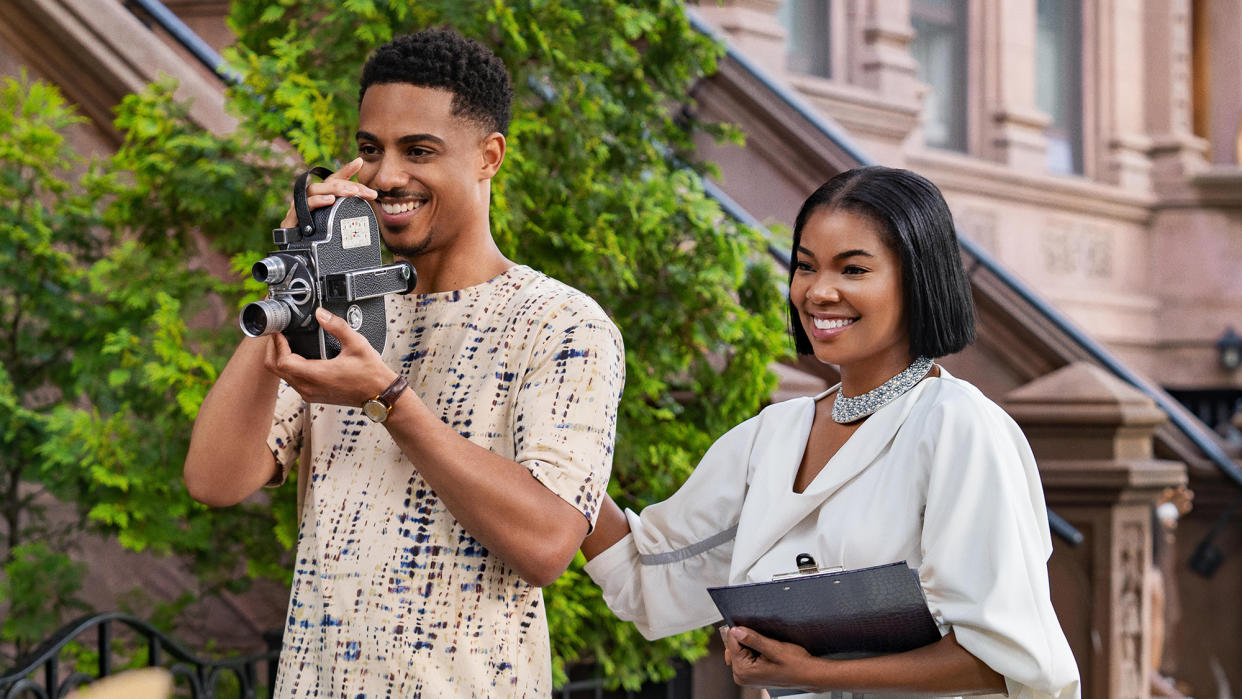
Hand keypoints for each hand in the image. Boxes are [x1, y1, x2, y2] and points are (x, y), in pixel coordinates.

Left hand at [265, 307, 396, 406]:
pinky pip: (292, 381)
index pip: (281, 361)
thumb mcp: (356, 344)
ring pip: (282, 376)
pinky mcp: (313, 396)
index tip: (279, 331)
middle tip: (278, 334)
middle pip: (276, 369)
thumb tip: (321, 314)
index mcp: (316, 375)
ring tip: (287, 342)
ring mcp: (310, 393)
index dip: (276, 344)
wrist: (380, 395)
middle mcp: (309, 387)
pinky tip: (298, 356)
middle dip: (273, 350)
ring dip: (280, 359)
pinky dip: (289, 368)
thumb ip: (337, 326)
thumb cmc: (371, 374)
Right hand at [279, 158, 377, 227]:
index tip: (359, 162)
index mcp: (320, 197)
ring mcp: (299, 206)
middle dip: (347, 185)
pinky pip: (304, 206)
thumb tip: (365, 203)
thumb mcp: (334, 223)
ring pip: (315, 190)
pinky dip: (318, 201)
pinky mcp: (293, 218)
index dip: (346, 170)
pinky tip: (330, 201)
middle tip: (362, 191)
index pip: (334, 179)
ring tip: (351, 193)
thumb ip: (348, 211)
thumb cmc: (314, 234)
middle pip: (327, 184)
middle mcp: (309, 198)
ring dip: (334, 190)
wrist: (295, 252)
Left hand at [723, 626, 814, 690]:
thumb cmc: (796, 665)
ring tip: (767, 648)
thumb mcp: (775, 649)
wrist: (808, 675)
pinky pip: (745, 657)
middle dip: (745, 639)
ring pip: (740, 650)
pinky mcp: (751, 675)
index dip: (742, 631)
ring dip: (750, 645)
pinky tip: (766, 652)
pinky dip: (753, 651)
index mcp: (744, 671)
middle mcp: (741, 676)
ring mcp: (746, 677)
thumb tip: (736, 631)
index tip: (754, 629)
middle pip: (734, 647)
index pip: (732, 642)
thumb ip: (753, 639)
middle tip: (764, 641)